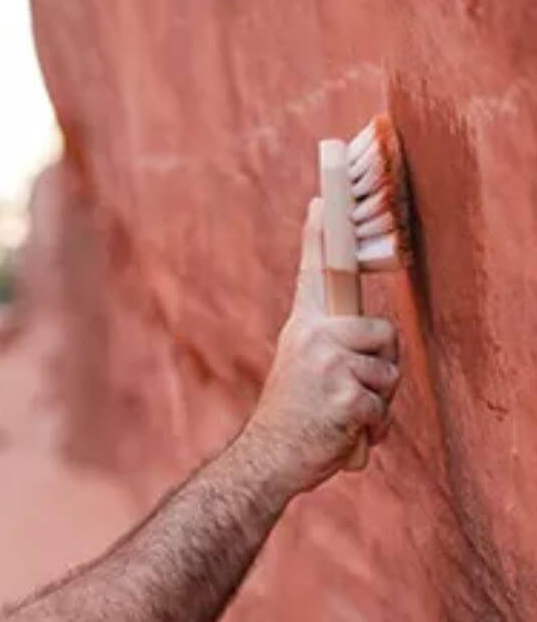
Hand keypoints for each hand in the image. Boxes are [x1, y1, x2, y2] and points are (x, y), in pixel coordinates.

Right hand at [239, 198, 399, 496]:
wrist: (268, 458)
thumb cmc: (293, 420)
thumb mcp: (303, 371)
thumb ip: (330, 346)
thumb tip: (376, 340)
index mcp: (301, 328)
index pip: (313, 274)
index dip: (319, 236)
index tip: (322, 200)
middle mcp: (311, 337)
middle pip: (382, 330)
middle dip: (382, 366)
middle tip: (353, 391)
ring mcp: (328, 362)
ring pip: (389, 371)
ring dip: (378, 402)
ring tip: (344, 415)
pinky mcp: (345, 392)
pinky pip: (383, 405)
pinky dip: (373, 429)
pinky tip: (344, 433)